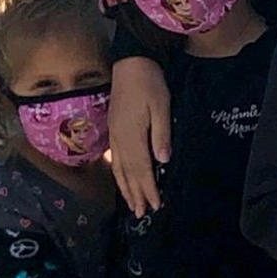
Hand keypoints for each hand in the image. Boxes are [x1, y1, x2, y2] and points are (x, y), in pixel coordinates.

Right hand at [109, 57, 171, 216]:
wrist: (130, 63)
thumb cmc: (149, 83)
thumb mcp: (161, 106)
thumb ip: (161, 134)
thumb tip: (162, 161)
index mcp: (132, 136)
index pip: (141, 169)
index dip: (148, 189)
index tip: (156, 206)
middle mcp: (120, 139)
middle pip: (128, 173)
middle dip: (136, 194)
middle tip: (143, 213)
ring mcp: (114, 135)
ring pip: (119, 168)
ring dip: (126, 188)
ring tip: (132, 204)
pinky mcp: (114, 129)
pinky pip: (115, 158)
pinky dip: (119, 173)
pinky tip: (121, 178)